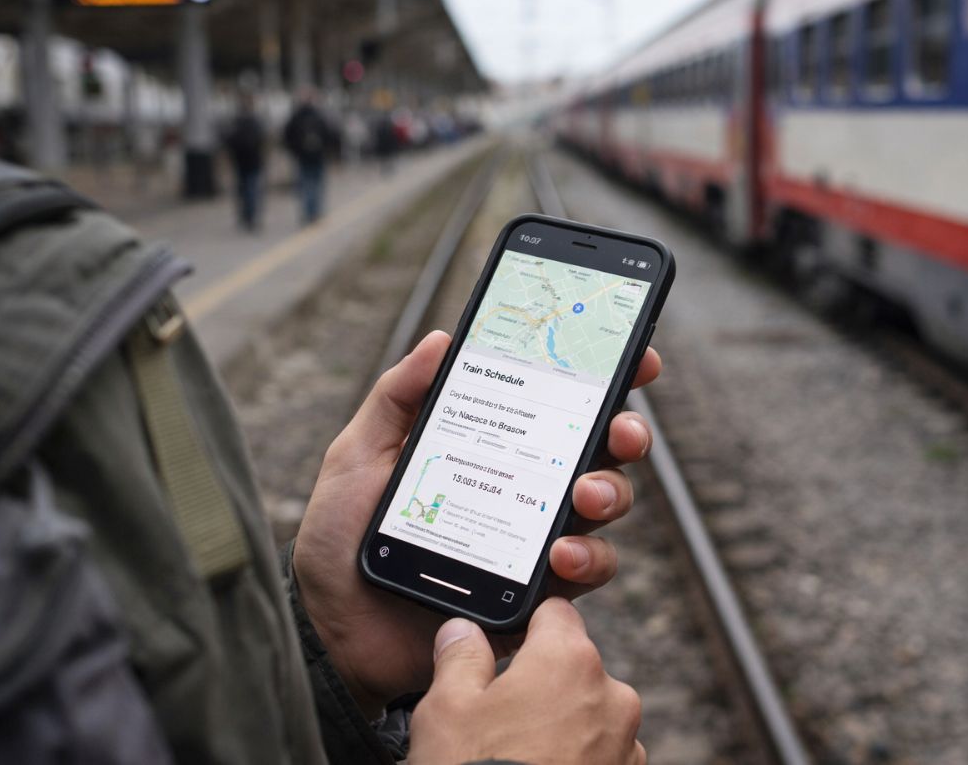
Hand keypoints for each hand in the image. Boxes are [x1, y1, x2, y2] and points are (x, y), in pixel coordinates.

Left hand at [293, 331, 661, 715]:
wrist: (333, 629)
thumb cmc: (343, 537)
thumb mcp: (359, 455)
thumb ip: (396, 398)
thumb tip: (441, 338)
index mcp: (492, 444)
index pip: (558, 402)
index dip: (604, 376)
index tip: (634, 355)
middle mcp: (525, 485)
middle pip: (600, 449)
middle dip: (626, 432)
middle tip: (620, 431)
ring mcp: (535, 537)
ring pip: (606, 505)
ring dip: (610, 494)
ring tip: (583, 497)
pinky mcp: (537, 591)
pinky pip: (588, 571)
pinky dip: (586, 559)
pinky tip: (559, 556)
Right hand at [408, 599, 644, 764]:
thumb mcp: (446, 709)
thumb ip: (459, 657)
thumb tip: (462, 631)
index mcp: (569, 660)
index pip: (556, 613)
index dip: (528, 625)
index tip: (508, 644)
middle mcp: (612, 696)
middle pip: (574, 667)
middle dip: (542, 685)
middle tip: (501, 717)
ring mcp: (627, 745)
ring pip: (591, 715)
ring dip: (564, 726)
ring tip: (519, 756)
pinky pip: (603, 756)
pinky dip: (578, 761)